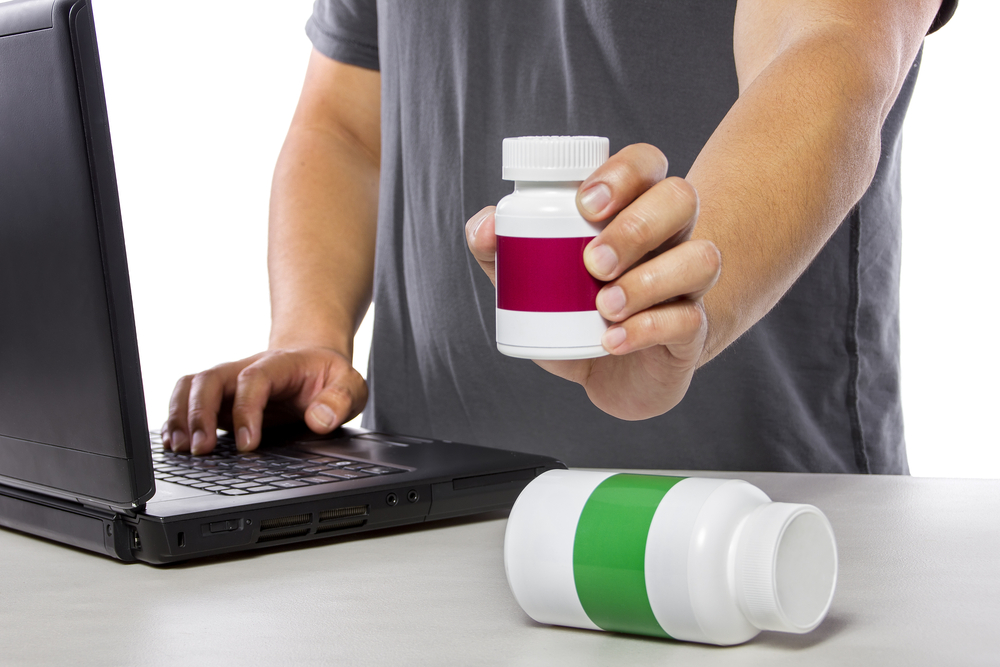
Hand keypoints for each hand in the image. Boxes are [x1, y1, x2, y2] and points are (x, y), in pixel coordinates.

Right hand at [162, 346, 367, 454]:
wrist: (313, 361)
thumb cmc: (328, 376)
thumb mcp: (351, 383)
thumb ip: (341, 399)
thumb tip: (320, 420)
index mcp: (280, 364)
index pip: (253, 380)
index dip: (246, 411)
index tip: (248, 444)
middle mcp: (246, 370)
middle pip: (210, 379)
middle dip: (200, 413)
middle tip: (202, 450)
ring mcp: (230, 384)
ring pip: (191, 387)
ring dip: (180, 416)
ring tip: (181, 448)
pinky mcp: (220, 400)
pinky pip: (187, 401)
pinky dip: (175, 419)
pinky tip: (174, 443)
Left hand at [466, 143, 720, 419]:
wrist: (612, 375)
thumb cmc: (574, 311)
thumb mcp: (529, 279)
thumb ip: (499, 250)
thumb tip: (484, 226)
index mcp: (634, 207)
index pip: (646, 163)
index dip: (622, 173)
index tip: (584, 205)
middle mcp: (671, 235)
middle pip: (680, 198)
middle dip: (635, 227)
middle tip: (592, 262)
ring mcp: (689, 282)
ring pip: (701, 257)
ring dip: (649, 280)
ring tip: (604, 306)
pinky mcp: (693, 329)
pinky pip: (691, 319)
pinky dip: (648, 328)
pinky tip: (612, 341)